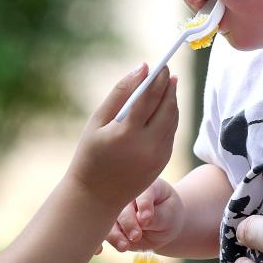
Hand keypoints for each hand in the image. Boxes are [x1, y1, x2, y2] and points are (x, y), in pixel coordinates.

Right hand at [68, 64, 177, 212]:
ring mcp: (158, 156)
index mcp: (127, 133)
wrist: (95, 197)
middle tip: (167, 71)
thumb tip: (141, 68)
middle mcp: (148, 145)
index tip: (160, 64)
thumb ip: (119, 93)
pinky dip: (170, 117)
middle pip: (167, 107)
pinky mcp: (163, 162)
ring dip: (172, 100)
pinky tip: (164, 107)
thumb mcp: (97, 121)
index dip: (156, 78)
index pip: (149, 97)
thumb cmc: (90, 155)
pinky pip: (171, 133)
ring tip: (168, 85)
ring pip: (173, 120)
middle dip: (169, 86)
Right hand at [106, 178, 184, 252]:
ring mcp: (114, 209)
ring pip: (107, 219)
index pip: (142, 192)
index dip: (143, 205)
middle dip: (127, 222)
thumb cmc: (167, 215)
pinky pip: (99, 231)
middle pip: (121, 205)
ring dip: (114, 234)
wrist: (162, 224)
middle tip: (136, 236)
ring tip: (124, 246)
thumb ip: (157, 217)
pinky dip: (97, 241)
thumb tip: (142, 220)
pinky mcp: (108, 225)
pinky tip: (99, 250)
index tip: (147, 218)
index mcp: (143, 185)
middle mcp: (124, 194)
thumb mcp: (169, 216)